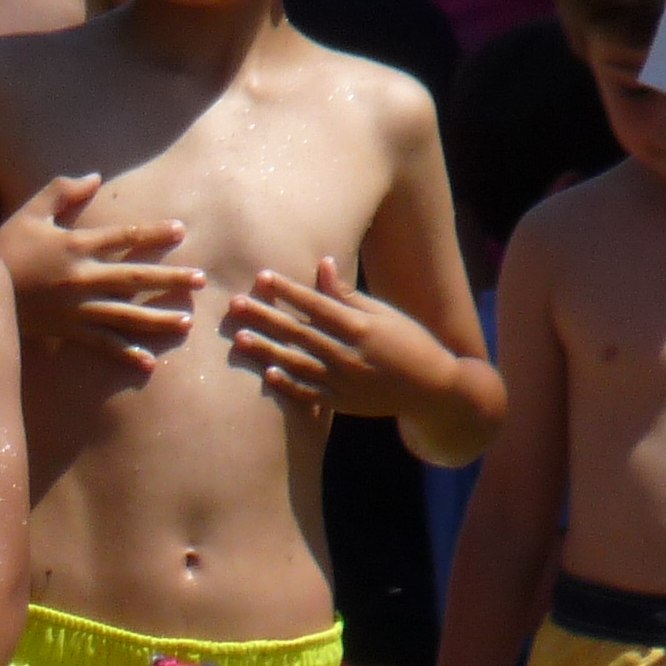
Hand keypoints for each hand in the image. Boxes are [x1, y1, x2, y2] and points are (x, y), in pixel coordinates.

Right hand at [0, 175, 205, 374]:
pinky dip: (125, 353)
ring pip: (126, 314)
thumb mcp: (30, 211)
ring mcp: (77, 307)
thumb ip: (62, 191)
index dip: (153, 233)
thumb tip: (95, 177)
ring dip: (158, 318)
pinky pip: (101, 344)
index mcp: (76, 245)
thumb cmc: (4, 246)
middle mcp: (82, 278)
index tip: (181, 230)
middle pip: (135, 279)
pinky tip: (149, 361)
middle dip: (170, 278)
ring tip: (186, 322)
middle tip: (201, 279)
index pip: (123, 237)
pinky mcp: (67, 329)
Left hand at [224, 258, 434, 417]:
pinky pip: (310, 394)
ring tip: (240, 339)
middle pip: (298, 332)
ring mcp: (343, 381)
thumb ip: (347, 293)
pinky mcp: (342, 403)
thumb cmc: (409, 342)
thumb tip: (322, 263)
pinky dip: (288, 385)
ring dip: (267, 351)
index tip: (262, 277)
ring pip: (297, 364)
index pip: (316, 304)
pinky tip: (267, 374)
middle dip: (265, 317)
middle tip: (234, 305)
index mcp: (359, 326)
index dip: (288, 290)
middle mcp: (348, 354)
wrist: (431, 389)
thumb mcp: (383, 313)